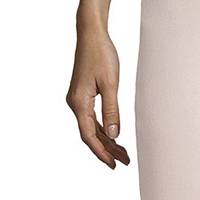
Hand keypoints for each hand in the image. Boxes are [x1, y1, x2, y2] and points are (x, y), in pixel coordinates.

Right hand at [67, 24, 131, 167]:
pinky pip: (91, 117)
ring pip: (91, 127)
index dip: (101, 152)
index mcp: (79, 102)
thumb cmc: (101, 54)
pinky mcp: (82, 94)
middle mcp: (75, 103)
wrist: (91, 34)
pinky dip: (102, 128)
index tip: (114, 164)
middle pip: (90, 134)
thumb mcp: (110, 84)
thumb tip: (113, 135)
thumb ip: (112, 111)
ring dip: (106, 140)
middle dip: (107, 149)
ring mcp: (77, 99)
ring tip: (122, 152)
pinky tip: (113, 135)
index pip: (89, 135)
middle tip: (124, 161)